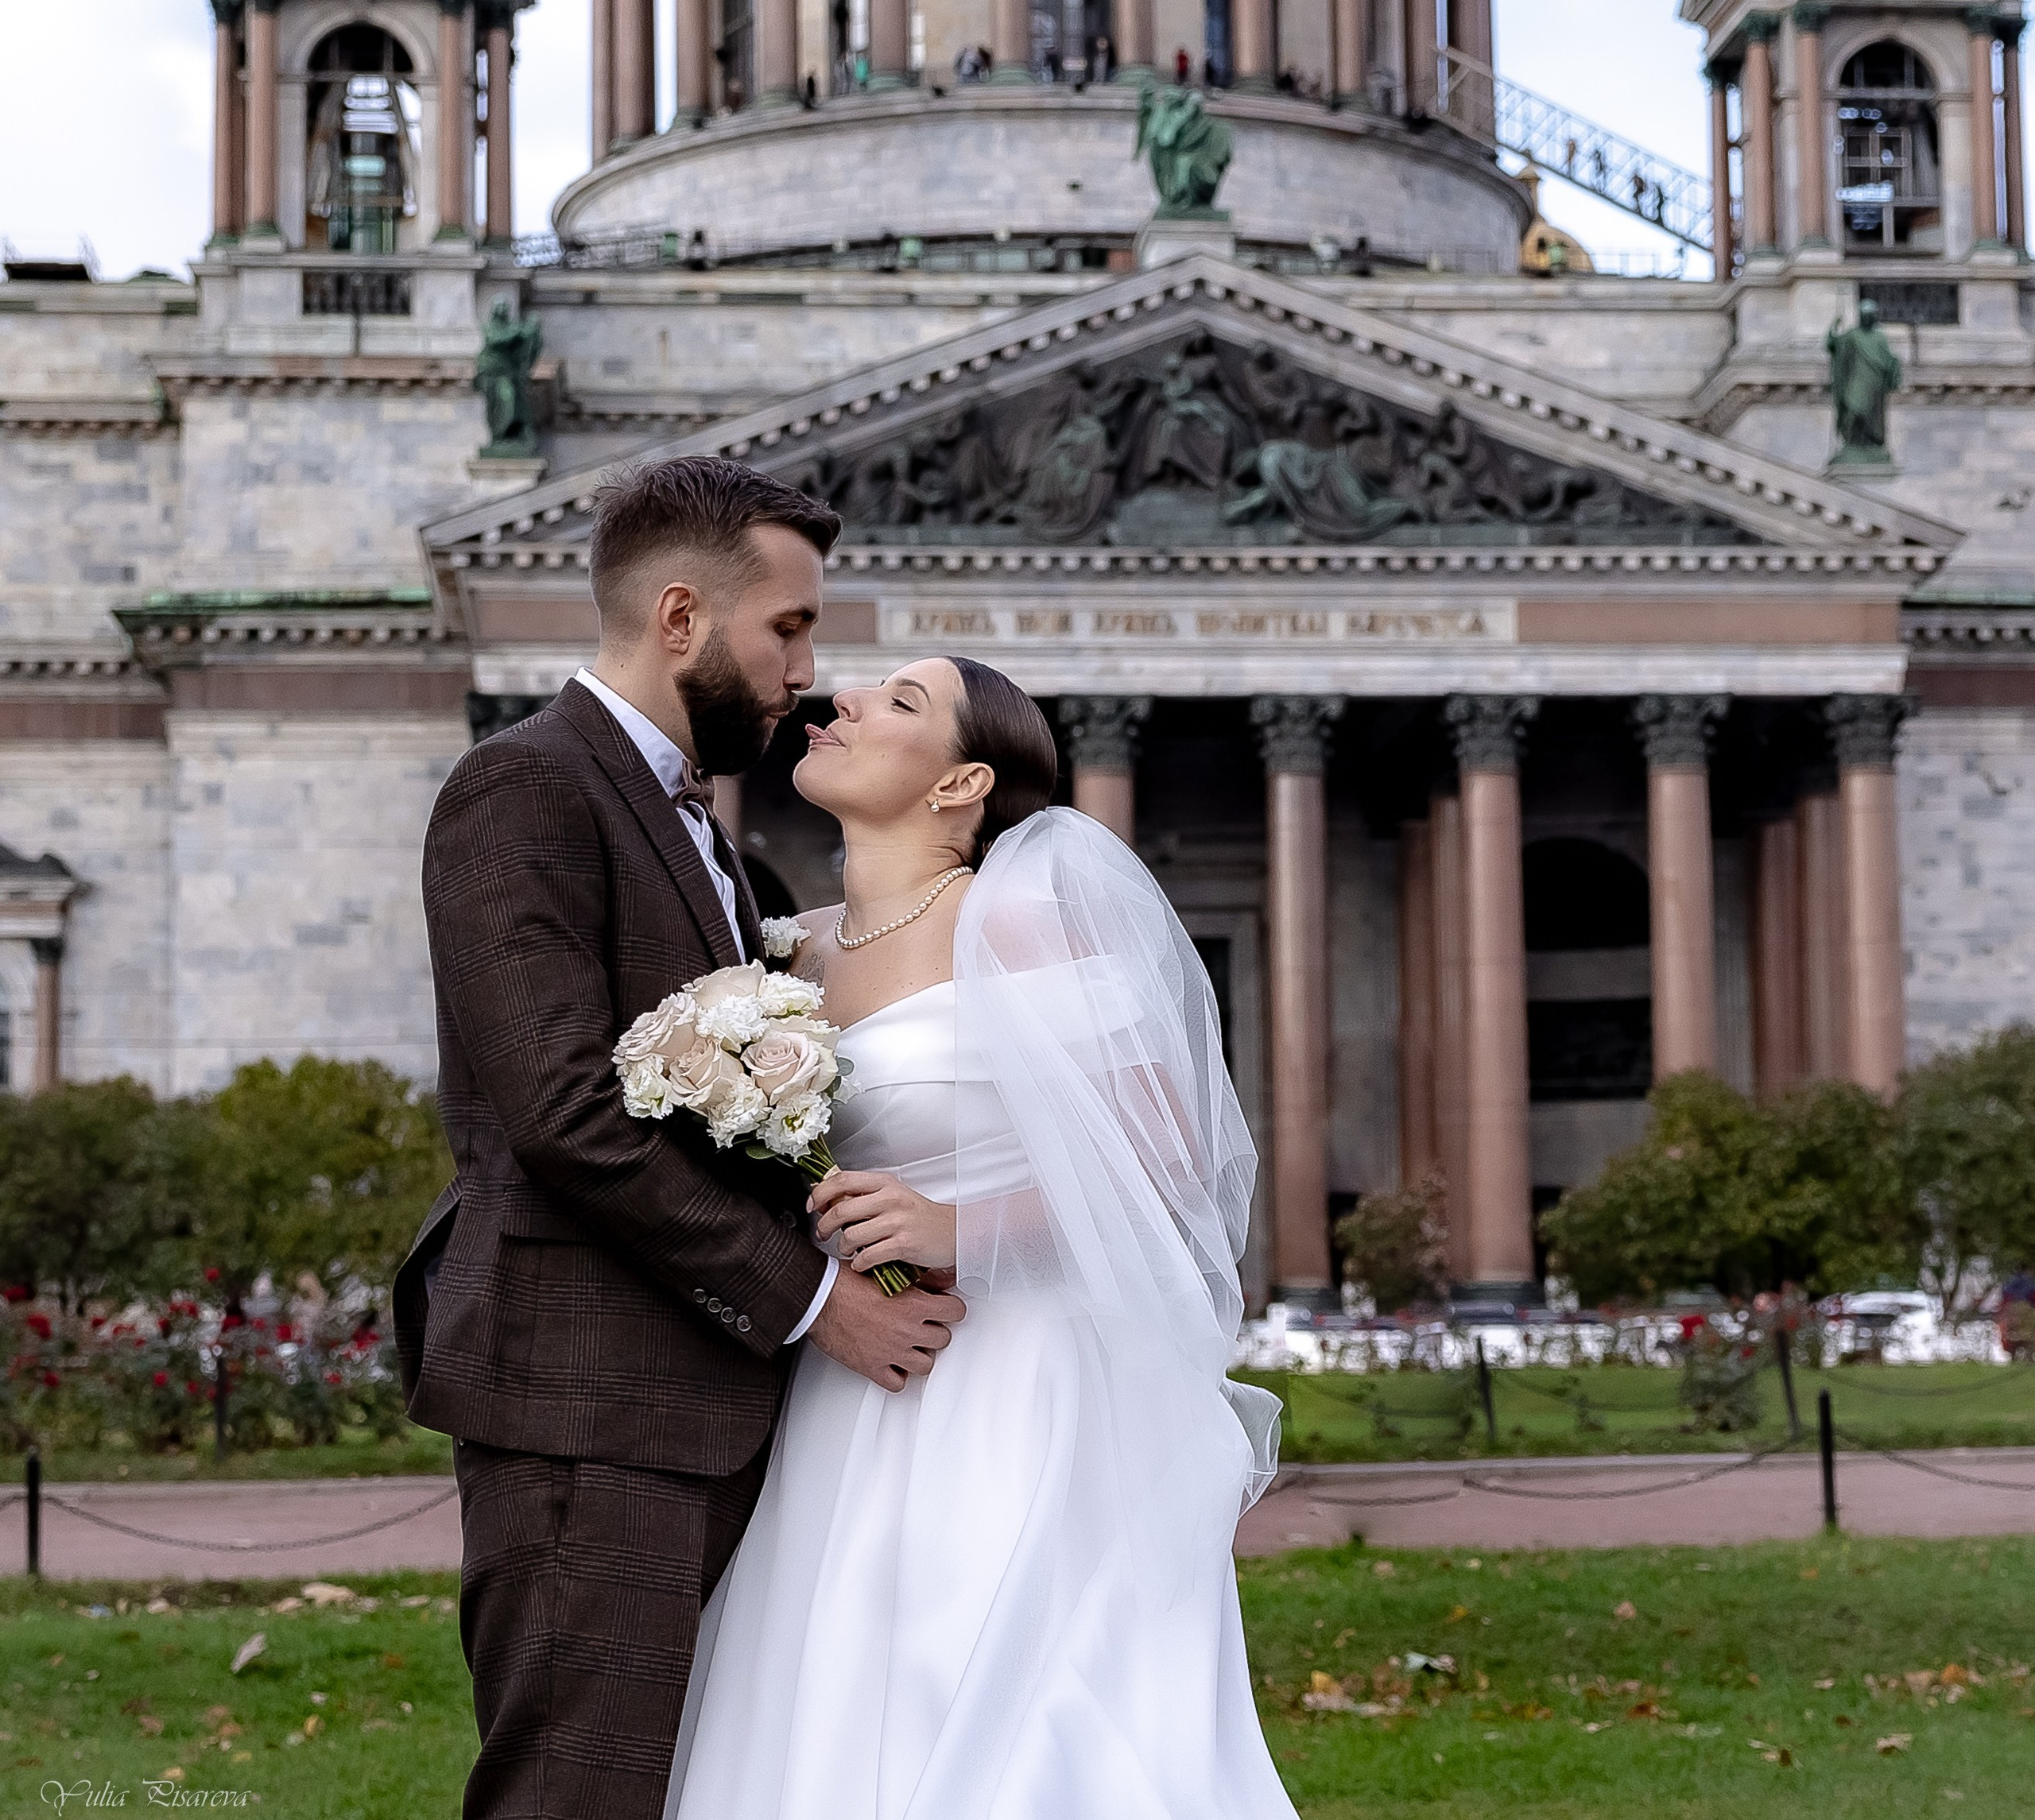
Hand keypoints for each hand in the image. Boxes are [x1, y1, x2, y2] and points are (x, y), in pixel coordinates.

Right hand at [806, 1264, 964, 1392]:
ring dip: (919, 1355)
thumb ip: (918, 1278)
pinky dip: (897, 1375)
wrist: (818, 1298)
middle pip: (943, 1339)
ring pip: (925, 1365)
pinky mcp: (872, 1367)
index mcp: (913, 1305)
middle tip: (923, 1325)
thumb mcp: (888, 1271)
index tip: (945, 1309)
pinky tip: (891, 1363)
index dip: (951, 1309)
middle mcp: (907, 1330)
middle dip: (935, 1332)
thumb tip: (941, 1279)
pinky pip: (898, 1384)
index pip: (956, 1312)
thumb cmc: (846, 1282)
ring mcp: (891, 1351)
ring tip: (909, 1345)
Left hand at [810, 1170, 958, 1274]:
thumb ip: (864, 1195)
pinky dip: (859, 1263)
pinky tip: (862, 1262)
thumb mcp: (892, 1195)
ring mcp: (897, 1221)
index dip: (820, 1193)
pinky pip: (868, 1256)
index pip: (841, 1180)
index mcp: (884, 1183)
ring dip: (842, 1247)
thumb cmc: (920, 1215)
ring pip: (851, 1235)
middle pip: (840, 1209)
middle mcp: (890, 1199)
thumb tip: (829, 1199)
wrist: (954, 1231)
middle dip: (824, 1226)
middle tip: (822, 1234)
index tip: (812, 1206)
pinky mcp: (903, 1244)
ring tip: (847, 1249)